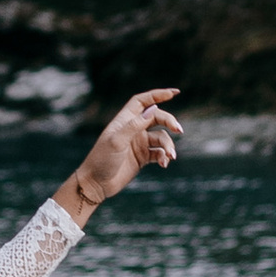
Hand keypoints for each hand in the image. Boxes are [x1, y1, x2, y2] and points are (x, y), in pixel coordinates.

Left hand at [61, 86, 181, 223]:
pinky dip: (164, 157)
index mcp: (125, 120)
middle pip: (156, 118)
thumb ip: (135, 125)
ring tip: (170, 156)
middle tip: (179, 130)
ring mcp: (139, 143)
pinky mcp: (143, 157)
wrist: (96, 183)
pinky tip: (164, 164)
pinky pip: (159, 153)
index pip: (143, 101)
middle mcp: (133, 129)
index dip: (158, 95)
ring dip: (168, 146)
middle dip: (169, 122)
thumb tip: (153, 109)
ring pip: (161, 138)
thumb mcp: (117, 141)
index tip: (174, 93)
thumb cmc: (102, 159)